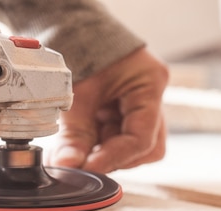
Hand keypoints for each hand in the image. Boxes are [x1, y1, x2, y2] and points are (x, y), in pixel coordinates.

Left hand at [47, 47, 167, 172]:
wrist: (72, 32)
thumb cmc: (80, 51)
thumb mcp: (75, 96)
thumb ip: (74, 135)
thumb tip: (69, 166)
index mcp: (149, 84)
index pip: (142, 138)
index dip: (114, 158)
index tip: (88, 167)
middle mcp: (151, 97)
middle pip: (146, 148)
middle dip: (114, 158)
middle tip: (83, 161)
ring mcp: (139, 106)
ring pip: (133, 148)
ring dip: (105, 153)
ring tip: (77, 149)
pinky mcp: (124, 112)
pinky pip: (117, 138)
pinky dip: (98, 146)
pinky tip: (80, 144)